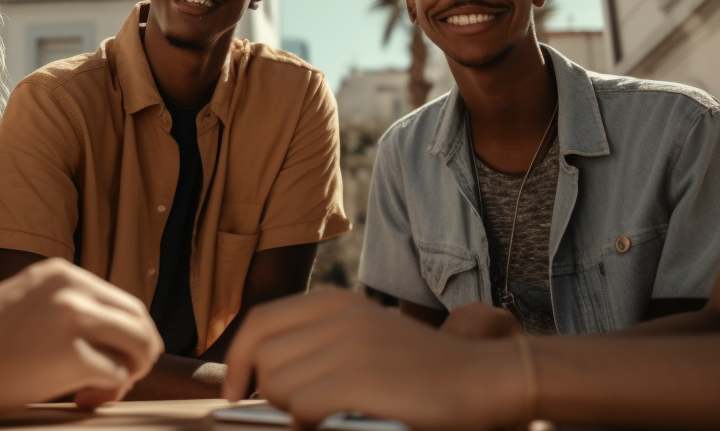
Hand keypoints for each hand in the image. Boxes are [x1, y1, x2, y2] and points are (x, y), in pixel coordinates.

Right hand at [0, 258, 162, 418]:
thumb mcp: (23, 302)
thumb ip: (62, 306)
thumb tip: (104, 333)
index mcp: (60, 272)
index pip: (121, 301)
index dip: (123, 336)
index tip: (105, 360)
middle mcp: (73, 287)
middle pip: (140, 319)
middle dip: (137, 354)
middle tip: (114, 380)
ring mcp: (75, 318)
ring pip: (140, 344)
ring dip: (129, 372)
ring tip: (96, 392)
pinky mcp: (73, 355)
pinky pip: (118, 375)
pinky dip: (108, 393)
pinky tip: (81, 401)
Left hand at [223, 288, 526, 430]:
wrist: (484, 378)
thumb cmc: (424, 373)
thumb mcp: (367, 339)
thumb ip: (319, 347)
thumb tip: (262, 379)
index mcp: (336, 301)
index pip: (259, 322)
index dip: (238, 360)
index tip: (235, 390)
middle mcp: (336, 316)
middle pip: (264, 357)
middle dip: (269, 393)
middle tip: (298, 413)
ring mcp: (346, 346)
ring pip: (277, 385)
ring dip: (294, 412)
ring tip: (331, 415)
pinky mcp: (355, 380)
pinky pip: (301, 408)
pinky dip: (309, 422)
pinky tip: (341, 422)